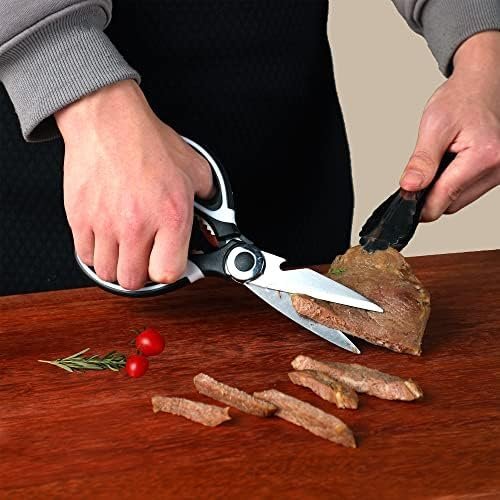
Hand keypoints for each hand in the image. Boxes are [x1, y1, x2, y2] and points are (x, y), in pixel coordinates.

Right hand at [55, 80, 213, 289]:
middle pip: (134, 280)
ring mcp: (105, 224)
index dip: (170, 272)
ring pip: (108, 273)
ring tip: (125, 250)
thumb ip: (209, 198)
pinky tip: (106, 240)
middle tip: (145, 258)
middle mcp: (137, 224)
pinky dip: (95, 254)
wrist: (108, 121)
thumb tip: (214, 215)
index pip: (168, 273)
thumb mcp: (195, 169)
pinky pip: (84, 256)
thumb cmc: (147, 142)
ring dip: (118, 267)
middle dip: (142, 274)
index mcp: (171, 215)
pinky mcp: (80, 218)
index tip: (169, 263)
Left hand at [399, 31, 499, 220]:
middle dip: (431, 192)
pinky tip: (451, 163)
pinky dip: (453, 182)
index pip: (443, 200)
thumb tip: (409, 187)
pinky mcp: (496, 174)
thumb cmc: (461, 99)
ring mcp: (499, 174)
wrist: (481, 85)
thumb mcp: (433, 126)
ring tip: (442, 159)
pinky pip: (466, 191)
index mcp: (483, 157)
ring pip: (458, 201)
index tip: (406, 194)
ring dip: (443, 188)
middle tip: (424, 168)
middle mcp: (497, 169)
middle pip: (450, 205)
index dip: (419, 202)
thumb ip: (421, 161)